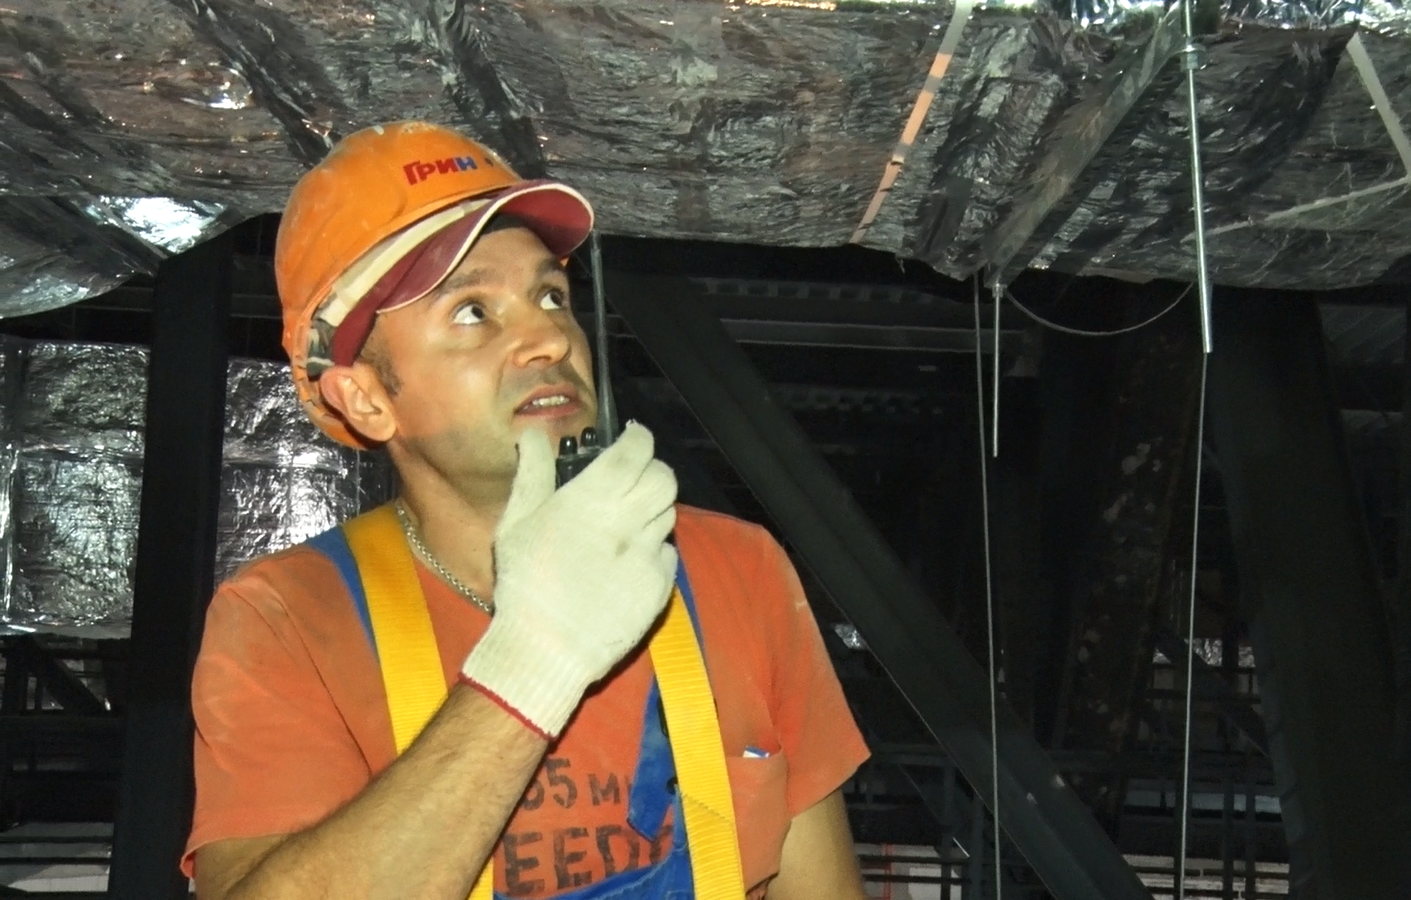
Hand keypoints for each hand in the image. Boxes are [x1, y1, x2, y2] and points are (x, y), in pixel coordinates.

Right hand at [460, 421, 678, 737]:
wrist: (544, 649)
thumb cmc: (524, 584)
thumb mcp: (517, 522)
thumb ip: (533, 473)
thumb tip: (533, 435)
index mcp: (594, 499)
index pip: (636, 450)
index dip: (638, 438)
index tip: (632, 437)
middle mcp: (629, 522)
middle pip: (665, 478)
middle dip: (653, 470)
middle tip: (635, 478)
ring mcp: (648, 556)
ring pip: (669, 514)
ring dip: (653, 509)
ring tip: (627, 522)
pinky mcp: (660, 587)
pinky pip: (668, 554)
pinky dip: (654, 549)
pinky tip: (628, 561)